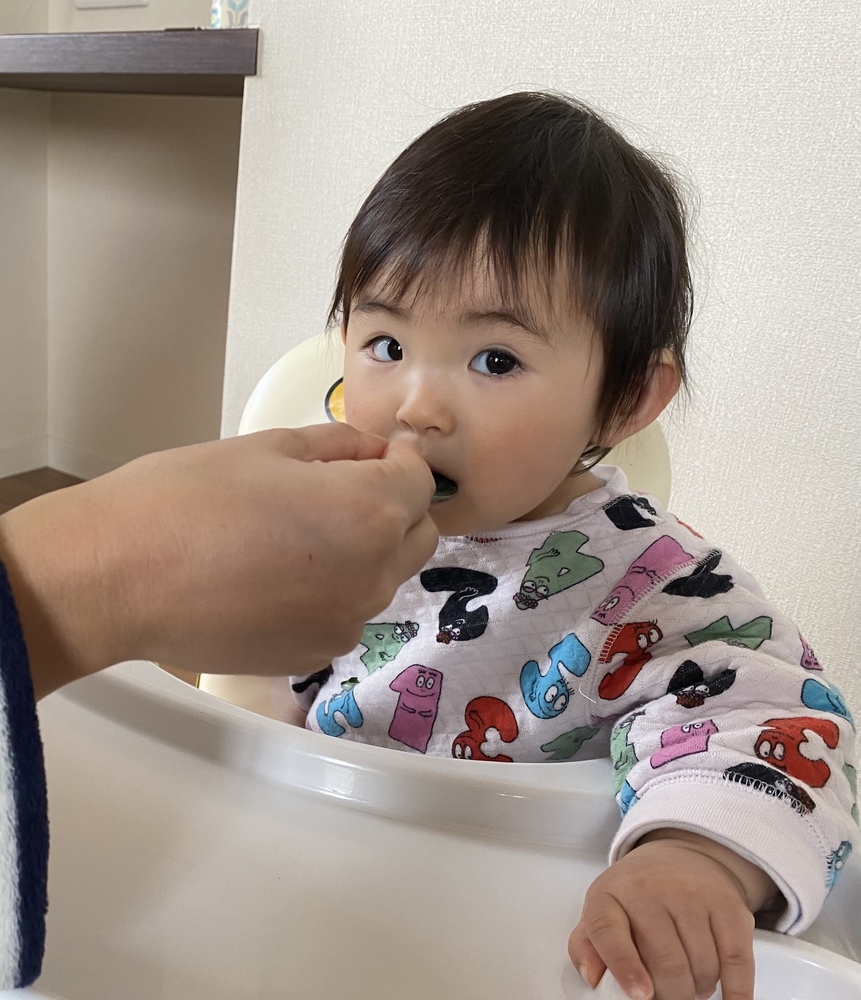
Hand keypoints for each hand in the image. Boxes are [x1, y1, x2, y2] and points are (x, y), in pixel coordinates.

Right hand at [0, 425, 437, 697]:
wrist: (119, 578)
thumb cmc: (185, 500)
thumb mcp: (270, 446)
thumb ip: (340, 446)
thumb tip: (374, 451)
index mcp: (370, 513)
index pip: (420, 481)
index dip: (399, 460)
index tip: (373, 454)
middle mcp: (373, 576)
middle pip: (417, 535)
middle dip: (396, 507)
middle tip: (342, 490)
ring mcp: (345, 623)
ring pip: (383, 578)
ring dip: (365, 552)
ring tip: (298, 535)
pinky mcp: (313, 654)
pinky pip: (346, 614)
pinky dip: (332, 592)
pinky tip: (278, 576)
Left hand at [569, 830, 776, 999]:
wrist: (679, 856)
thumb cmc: (635, 895)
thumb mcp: (601, 912)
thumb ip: (586, 948)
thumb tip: (593, 977)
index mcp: (610, 895)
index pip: (609, 931)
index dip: (624, 966)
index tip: (640, 994)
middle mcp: (650, 889)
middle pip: (666, 965)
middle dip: (670, 996)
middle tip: (667, 997)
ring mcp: (692, 895)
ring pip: (702, 968)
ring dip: (698, 991)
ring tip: (688, 983)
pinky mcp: (729, 907)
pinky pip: (738, 961)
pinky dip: (737, 992)